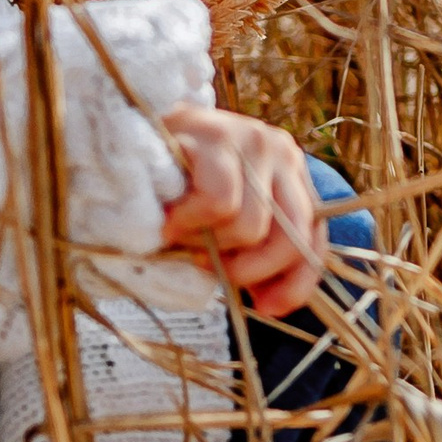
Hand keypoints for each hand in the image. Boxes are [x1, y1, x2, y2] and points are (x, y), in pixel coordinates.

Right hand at [155, 104, 325, 320]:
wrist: (127, 134)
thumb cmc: (178, 186)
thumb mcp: (225, 222)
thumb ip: (251, 251)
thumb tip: (269, 300)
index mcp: (290, 173)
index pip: (314, 235)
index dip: (296, 281)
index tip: (266, 307)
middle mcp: (281, 152)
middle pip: (291, 238)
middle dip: (250, 270)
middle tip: (208, 268)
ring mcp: (251, 141)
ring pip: (251, 226)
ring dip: (210, 245)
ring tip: (182, 234)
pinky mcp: (217, 136)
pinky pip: (219, 203)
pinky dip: (191, 222)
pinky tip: (171, 219)